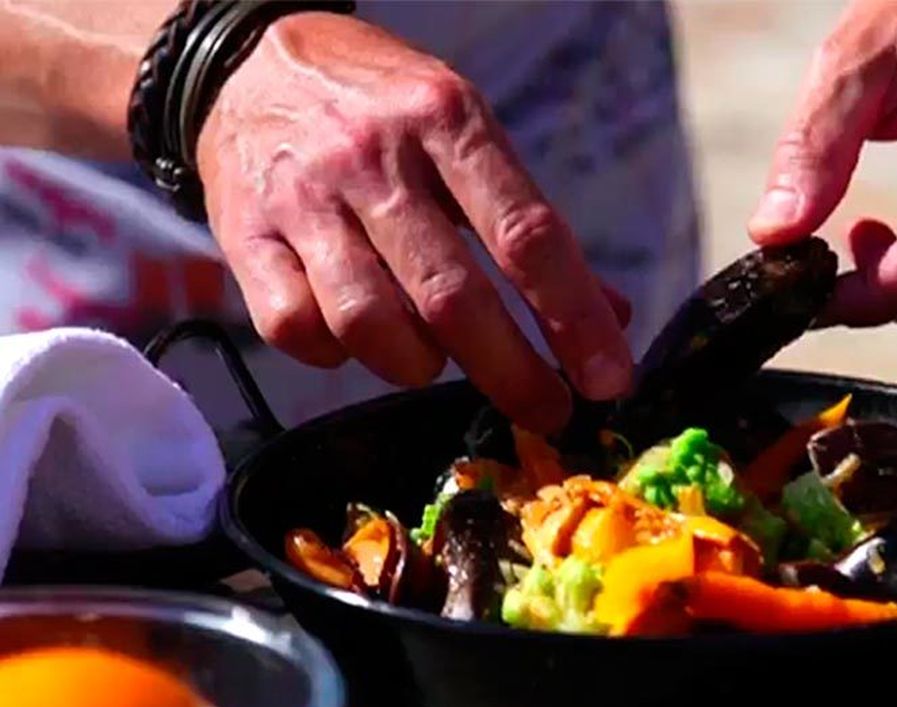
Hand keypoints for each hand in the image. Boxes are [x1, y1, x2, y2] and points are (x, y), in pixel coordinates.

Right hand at [195, 12, 632, 432]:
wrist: (248, 62)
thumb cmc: (382, 107)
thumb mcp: (465, 128)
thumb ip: (529, 222)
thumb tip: (611, 315)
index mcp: (446, 119)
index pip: (526, 235)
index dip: (574, 318)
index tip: (608, 378)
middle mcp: (372, 157)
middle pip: (453, 296)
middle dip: (514, 372)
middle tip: (549, 410)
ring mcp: (302, 199)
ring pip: (368, 322)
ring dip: (417, 364)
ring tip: (434, 360)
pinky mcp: (242, 237)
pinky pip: (294, 328)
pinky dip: (335, 355)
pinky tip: (356, 340)